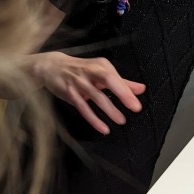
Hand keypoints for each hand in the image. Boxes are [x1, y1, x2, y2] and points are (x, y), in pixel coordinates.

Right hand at [27, 50, 144, 133]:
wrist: (52, 67)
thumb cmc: (81, 70)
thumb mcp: (101, 72)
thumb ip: (122, 82)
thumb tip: (141, 89)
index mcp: (100, 65)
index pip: (117, 78)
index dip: (128, 90)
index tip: (137, 104)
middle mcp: (90, 72)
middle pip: (108, 80)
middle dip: (123, 93)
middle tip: (135, 108)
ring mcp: (79, 83)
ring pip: (96, 96)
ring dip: (109, 109)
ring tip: (121, 120)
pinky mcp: (70, 94)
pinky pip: (83, 107)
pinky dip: (93, 119)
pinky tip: (103, 128)